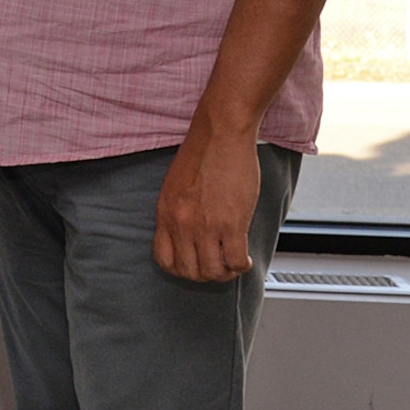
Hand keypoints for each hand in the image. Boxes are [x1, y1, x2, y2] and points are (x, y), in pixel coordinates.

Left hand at [154, 123, 259, 281]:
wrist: (220, 134)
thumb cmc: (202, 156)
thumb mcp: (175, 187)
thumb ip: (177, 213)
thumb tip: (186, 239)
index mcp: (165, 214)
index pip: (164, 260)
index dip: (182, 270)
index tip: (196, 265)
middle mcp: (181, 223)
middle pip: (189, 271)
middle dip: (206, 274)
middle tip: (220, 265)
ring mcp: (205, 226)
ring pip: (213, 272)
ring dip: (226, 273)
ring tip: (234, 262)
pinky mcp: (231, 223)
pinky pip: (235, 261)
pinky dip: (242, 266)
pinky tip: (245, 258)